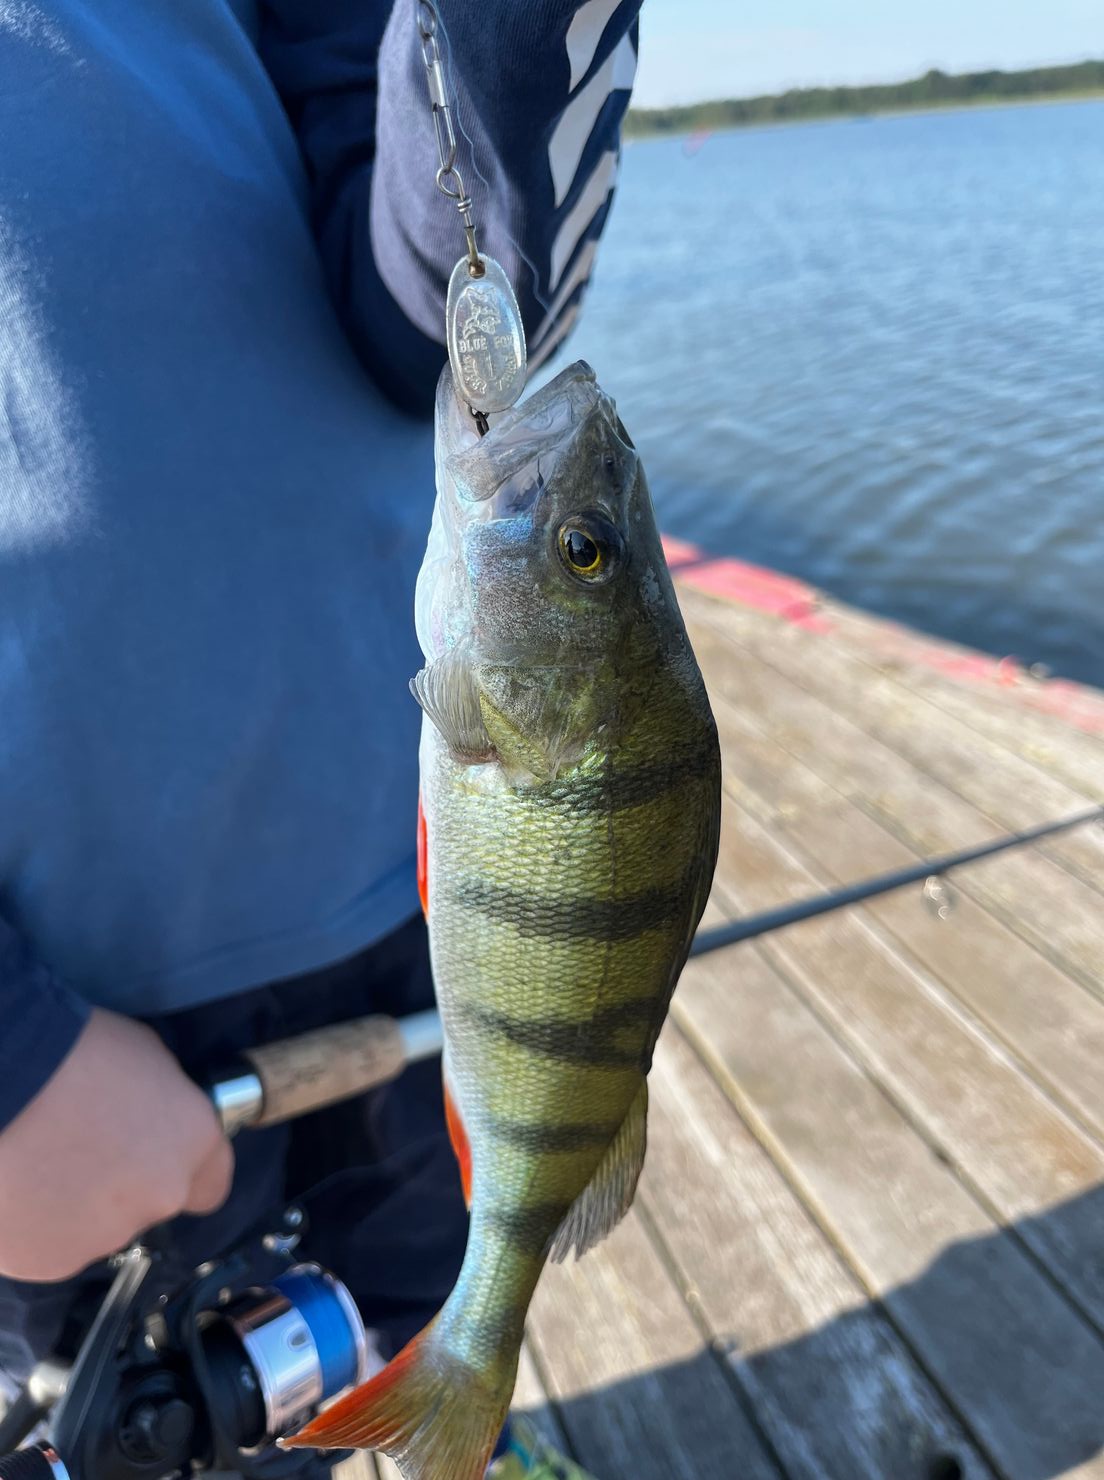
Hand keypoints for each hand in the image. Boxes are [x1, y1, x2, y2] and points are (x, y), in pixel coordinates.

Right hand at [0, 1008, 233, 1281]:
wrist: (0, 1086)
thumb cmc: (71, 1050)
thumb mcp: (144, 1055)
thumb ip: (163, 1102)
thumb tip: (156, 1116)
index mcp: (191, 1141)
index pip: (212, 1182)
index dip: (185, 1168)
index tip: (160, 1154)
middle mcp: (160, 1196)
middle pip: (150, 1202)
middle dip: (125, 1182)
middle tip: (83, 1147)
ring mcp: (105, 1235)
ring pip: (99, 1227)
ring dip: (80, 1203)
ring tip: (41, 1163)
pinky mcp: (51, 1260)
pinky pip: (52, 1244)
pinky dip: (38, 1223)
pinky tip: (18, 1186)